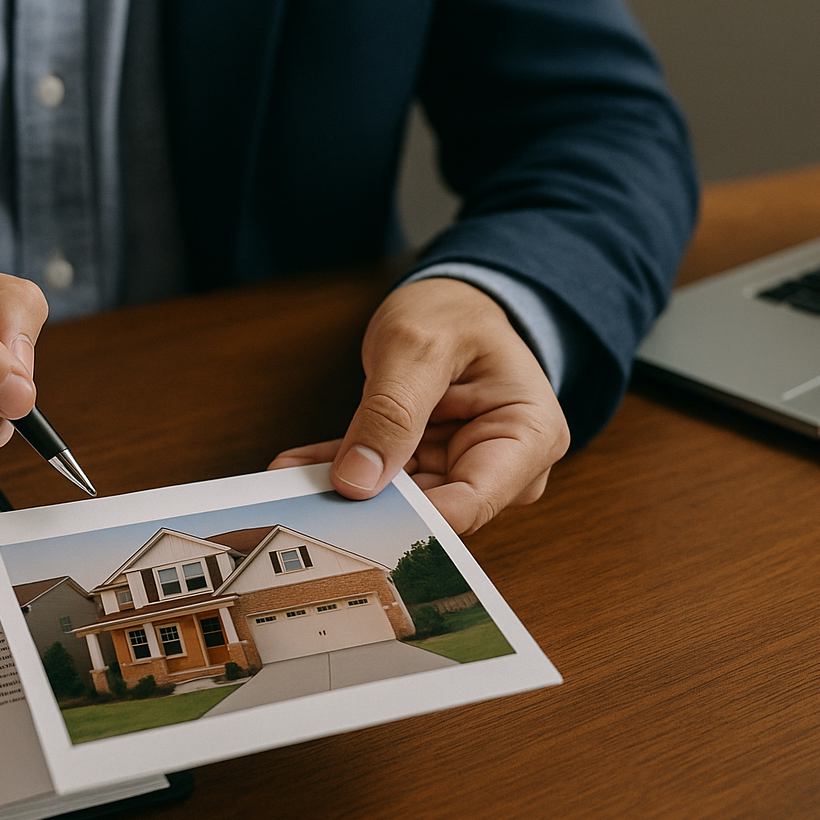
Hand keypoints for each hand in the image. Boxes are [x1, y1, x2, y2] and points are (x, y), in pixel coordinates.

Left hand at [269, 277, 568, 535]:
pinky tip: (299, 467)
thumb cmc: (455, 314)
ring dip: (345, 487)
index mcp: (529, 436)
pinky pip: (381, 479)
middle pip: (434, 508)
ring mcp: (465, 469)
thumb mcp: (418, 346)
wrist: (453, 304)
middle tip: (304, 499)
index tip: (352, 509)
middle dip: (369, 503)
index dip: (411, 515)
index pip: (471, 501)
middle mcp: (506, 466)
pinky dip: (340, 470)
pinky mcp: (429, 468)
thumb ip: (391, 412)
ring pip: (398, 500)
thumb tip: (358, 480)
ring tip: (290, 480)